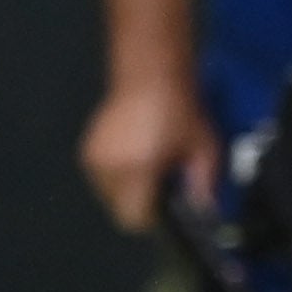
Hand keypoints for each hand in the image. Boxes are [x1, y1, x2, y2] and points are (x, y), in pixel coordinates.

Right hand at [78, 79, 214, 232]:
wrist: (150, 74)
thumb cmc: (178, 109)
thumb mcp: (204, 148)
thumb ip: (204, 185)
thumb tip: (204, 213)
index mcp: (137, 167)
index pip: (133, 217)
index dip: (151, 217)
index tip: (165, 205)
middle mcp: (109, 166)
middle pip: (120, 209)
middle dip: (140, 202)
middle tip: (160, 181)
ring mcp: (94, 159)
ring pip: (109, 196)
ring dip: (128, 190)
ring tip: (148, 164)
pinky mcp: (87, 151)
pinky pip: (102, 180)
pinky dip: (117, 176)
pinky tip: (134, 155)